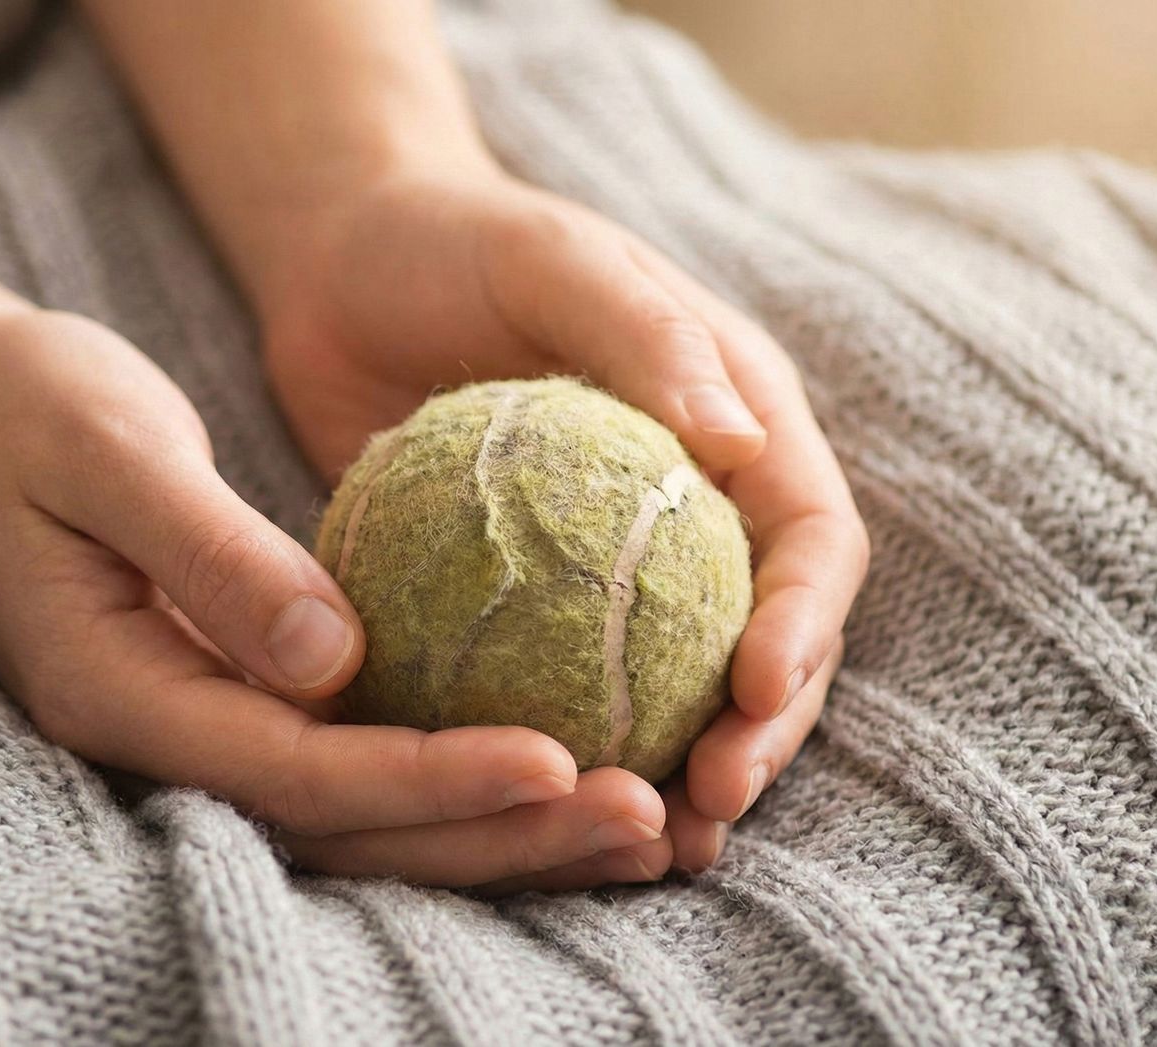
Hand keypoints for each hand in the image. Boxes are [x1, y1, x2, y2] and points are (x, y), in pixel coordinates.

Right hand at [0, 308, 671, 888]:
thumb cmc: (24, 407)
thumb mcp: (110, 450)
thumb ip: (212, 555)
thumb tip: (337, 659)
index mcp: (120, 689)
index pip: (294, 770)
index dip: (427, 779)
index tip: (556, 759)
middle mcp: (158, 734)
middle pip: (343, 827)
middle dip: (492, 835)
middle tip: (643, 816)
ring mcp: (190, 722)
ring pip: (356, 813)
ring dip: (491, 826)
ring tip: (635, 818)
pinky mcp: (224, 690)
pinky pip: (348, 756)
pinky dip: (450, 770)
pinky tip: (555, 754)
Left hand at [253, 172, 869, 885]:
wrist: (346, 261)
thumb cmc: (458, 238)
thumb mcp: (555, 259)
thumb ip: (650, 341)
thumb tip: (748, 448)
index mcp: (741, 422)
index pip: (810, 540)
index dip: (806, 625)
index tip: (757, 693)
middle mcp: (700, 504)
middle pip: (768, 639)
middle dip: (760, 733)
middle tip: (706, 808)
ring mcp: (619, 561)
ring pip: (680, 685)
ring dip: (681, 771)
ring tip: (657, 850)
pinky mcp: (534, 600)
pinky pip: (570, 687)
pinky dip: (573, 752)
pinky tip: (544, 814)